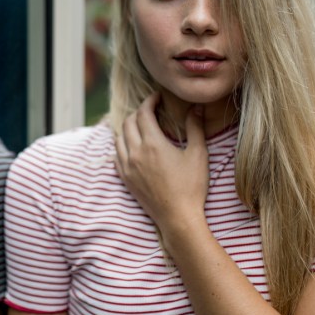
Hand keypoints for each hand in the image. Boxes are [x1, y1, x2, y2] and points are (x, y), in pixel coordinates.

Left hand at [114, 93, 208, 228]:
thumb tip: (197, 107)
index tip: (157, 97)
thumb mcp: (198, 154)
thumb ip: (196, 128)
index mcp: (152, 143)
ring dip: (128, 127)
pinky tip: (133, 146)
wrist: (178, 217)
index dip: (149, 101)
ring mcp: (127, 166)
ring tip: (141, 126)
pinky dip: (122, 145)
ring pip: (119, 138)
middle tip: (151, 110)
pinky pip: (116, 155)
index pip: (143, 113)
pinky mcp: (125, 178)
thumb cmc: (191, 186)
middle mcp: (135, 152)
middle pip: (128, 122)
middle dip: (139, 112)